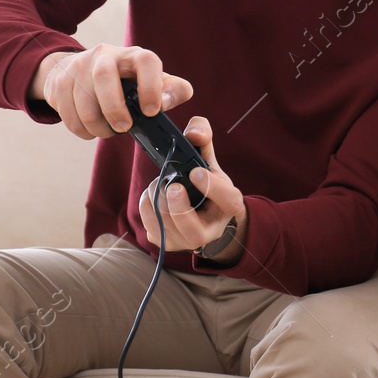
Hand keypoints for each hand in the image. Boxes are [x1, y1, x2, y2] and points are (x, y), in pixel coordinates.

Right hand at [30, 44, 193, 139]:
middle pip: (104, 76)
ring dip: (97, 125)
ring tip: (108, 131)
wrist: (82, 71)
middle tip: (124, 128)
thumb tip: (166, 102)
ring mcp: (79, 66)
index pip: (146, 61)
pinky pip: (67, 112)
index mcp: (133, 55)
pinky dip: (80, 128)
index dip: (150, 86)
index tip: (152, 111)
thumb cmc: (126, 82)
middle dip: (114, 108)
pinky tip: (90, 128)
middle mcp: (105, 55)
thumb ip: (173, 90)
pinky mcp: (60, 82)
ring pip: (83, 99)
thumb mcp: (153, 82)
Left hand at [137, 116, 247, 255]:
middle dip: (176, 204)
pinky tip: (155, 194)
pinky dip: (147, 205)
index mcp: (229, 205)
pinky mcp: (167, 243)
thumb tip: (193, 133)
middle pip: (191, 227)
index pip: (227, 199)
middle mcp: (211, 230)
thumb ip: (202, 137)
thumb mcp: (209, 160)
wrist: (200, 213)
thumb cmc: (205, 183)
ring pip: (166, 224)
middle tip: (171, 185)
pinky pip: (151, 226)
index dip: (211, 186)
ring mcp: (187, 241)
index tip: (195, 172)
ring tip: (161, 183)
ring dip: (157, 197)